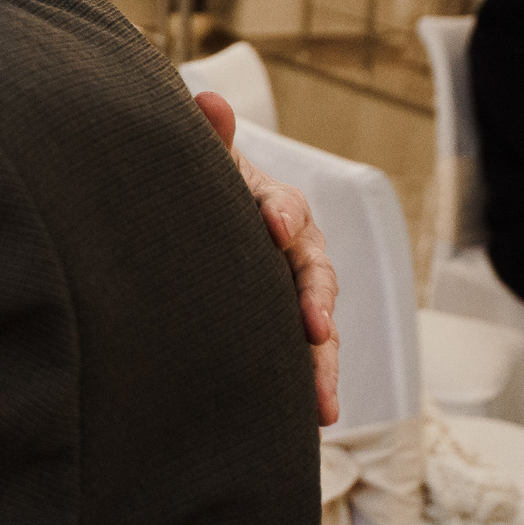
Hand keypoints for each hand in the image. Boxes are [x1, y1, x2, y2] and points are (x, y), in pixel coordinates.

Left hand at [196, 92, 339, 426]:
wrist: (198, 217)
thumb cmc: (203, 188)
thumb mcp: (204, 163)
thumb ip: (209, 137)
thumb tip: (208, 102)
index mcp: (274, 206)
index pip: (284, 208)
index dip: (280, 213)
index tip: (273, 225)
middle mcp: (294, 250)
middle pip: (315, 276)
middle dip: (316, 303)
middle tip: (315, 328)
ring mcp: (292, 290)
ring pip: (317, 325)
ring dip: (323, 363)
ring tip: (325, 405)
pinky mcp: (283, 325)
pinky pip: (302, 355)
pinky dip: (309, 385)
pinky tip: (313, 422)